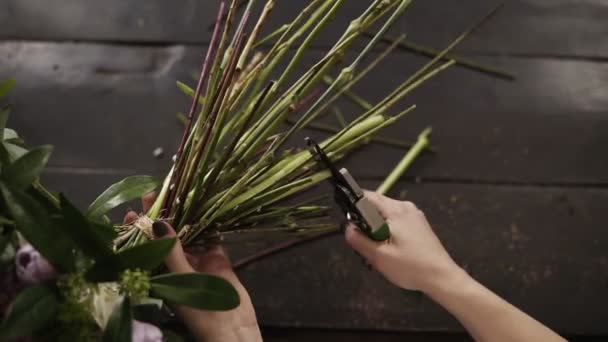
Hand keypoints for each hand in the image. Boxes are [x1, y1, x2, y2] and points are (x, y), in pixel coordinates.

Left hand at [124, 193, 261, 341]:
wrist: (233, 331)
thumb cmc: (201, 313)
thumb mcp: (181, 282)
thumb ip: (172, 252)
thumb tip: (158, 222)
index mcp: (161, 276)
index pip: (145, 248)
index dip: (138, 230)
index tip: (133, 212)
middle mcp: (176, 267)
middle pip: (166, 238)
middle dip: (160, 217)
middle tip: (154, 195)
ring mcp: (198, 263)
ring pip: (189, 235)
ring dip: (184, 217)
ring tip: (177, 195)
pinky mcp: (217, 260)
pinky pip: (212, 239)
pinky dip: (209, 225)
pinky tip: (205, 207)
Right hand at [344, 191, 462, 292]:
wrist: (442, 278)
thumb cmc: (410, 267)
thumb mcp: (379, 257)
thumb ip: (359, 240)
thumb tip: (347, 228)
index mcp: (396, 210)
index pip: (367, 196)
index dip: (353, 206)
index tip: (348, 222)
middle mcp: (406, 207)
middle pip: (377, 206)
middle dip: (365, 222)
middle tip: (363, 243)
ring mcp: (414, 215)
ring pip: (386, 215)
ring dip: (376, 229)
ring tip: (376, 250)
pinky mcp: (419, 224)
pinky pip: (396, 221)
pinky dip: (388, 231)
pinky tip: (389, 250)